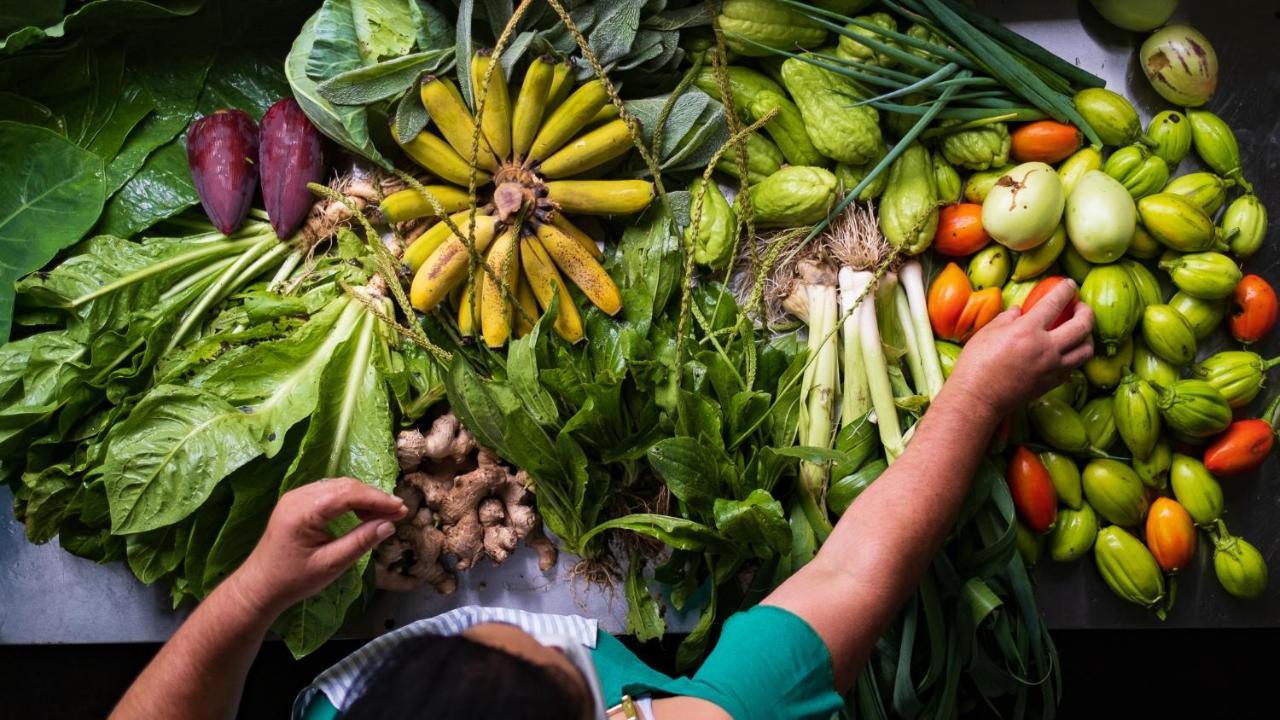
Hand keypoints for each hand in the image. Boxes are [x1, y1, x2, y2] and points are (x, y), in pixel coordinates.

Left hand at [227, 478, 405, 617]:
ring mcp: (296, 496)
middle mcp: (299, 496)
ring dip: (363, 498)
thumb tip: (389, 525)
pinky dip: (350, 500)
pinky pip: (330, 492)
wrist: (259, 587)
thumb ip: (360, 542)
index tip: (401, 509)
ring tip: (383, 515)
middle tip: (397, 513)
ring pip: (339, 486)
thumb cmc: (293, 580)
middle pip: (345, 486)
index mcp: (304, 510)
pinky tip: (362, 514)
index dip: (378, 500)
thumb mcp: (330, 564)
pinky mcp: (297, 502)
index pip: (349, 494)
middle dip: (374, 497)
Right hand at [947, 279, 1093, 416]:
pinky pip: (1073, 366)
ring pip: (1086, 349)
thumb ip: (1007, 318)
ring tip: (1081, 331)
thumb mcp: (987, 333)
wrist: (978, 398)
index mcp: (1028, 330)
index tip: (1069, 284)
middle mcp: (1046, 348)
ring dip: (1087, 336)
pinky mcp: (1052, 382)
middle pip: (1082, 325)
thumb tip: (1018, 311)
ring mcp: (1053, 367)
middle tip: (1081, 306)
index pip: (1055, 302)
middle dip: (1086, 311)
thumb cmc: (976, 364)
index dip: (1065, 289)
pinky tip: (1066, 351)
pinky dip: (1075, 355)